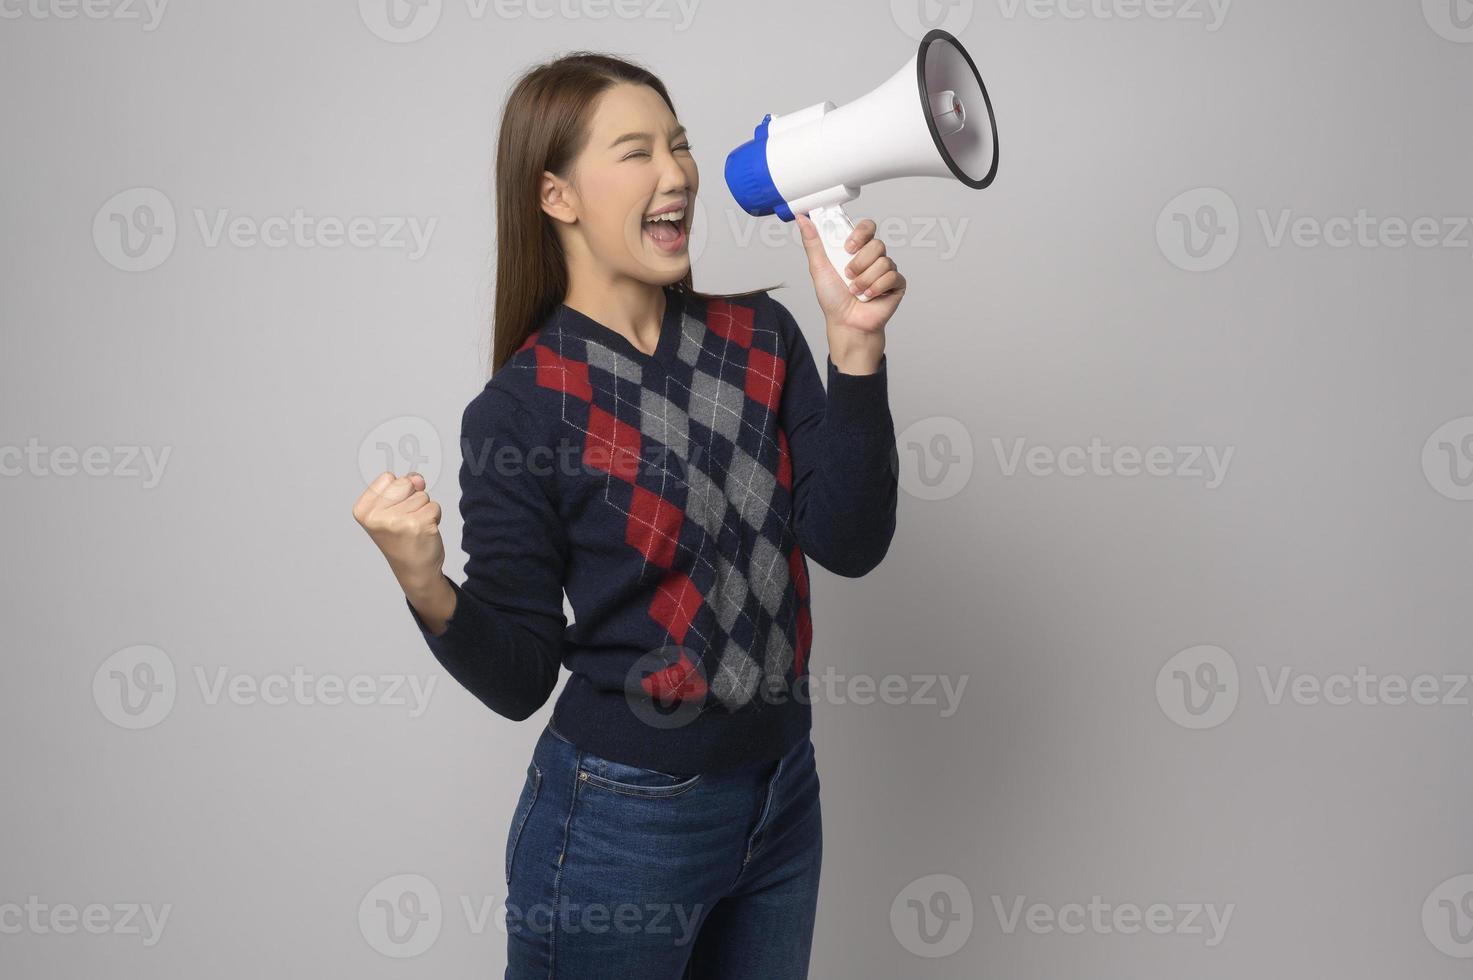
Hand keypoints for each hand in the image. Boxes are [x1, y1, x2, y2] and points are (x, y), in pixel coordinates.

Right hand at [353, 471, 445, 597]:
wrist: (414, 570)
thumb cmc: (402, 539)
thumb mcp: (391, 510)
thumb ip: (402, 486)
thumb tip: (418, 479)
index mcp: (363, 510)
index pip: (388, 478)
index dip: (397, 492)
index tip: (393, 512)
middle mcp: (376, 516)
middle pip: (405, 483)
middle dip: (412, 498)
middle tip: (406, 520)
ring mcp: (397, 521)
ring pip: (422, 495)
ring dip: (423, 509)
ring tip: (414, 528)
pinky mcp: (418, 525)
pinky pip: (434, 506)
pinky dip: (434, 517)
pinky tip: (424, 532)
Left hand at [795, 211, 906, 369]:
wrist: (846, 323)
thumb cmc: (833, 299)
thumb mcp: (818, 268)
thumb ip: (813, 242)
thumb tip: (803, 220)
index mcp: (857, 250)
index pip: (867, 227)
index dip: (860, 233)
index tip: (848, 247)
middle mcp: (873, 257)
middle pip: (877, 244)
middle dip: (860, 262)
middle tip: (848, 274)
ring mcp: (886, 270)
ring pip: (884, 262)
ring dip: (865, 279)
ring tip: (855, 291)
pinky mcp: (896, 284)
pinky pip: (892, 276)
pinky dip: (876, 288)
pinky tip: (868, 296)